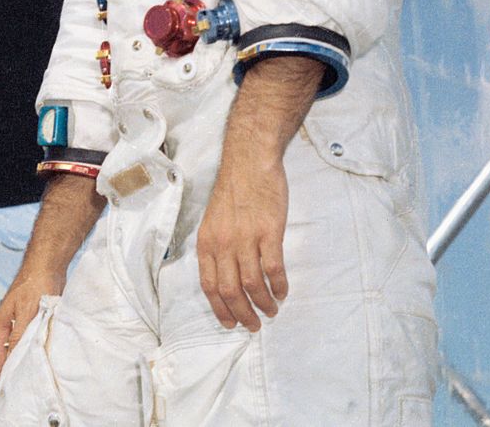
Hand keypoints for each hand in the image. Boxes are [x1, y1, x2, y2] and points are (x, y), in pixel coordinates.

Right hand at [0, 266, 61, 388]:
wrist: (46, 263)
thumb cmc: (35, 283)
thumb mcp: (27, 311)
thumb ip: (20, 334)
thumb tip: (14, 357)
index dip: (0, 377)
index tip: (0, 395)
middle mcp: (5, 326)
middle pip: (5, 356)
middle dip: (8, 375)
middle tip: (13, 395)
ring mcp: (16, 323)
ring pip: (16, 350)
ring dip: (20, 364)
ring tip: (24, 384)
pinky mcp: (29, 321)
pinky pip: (27, 343)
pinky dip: (30, 353)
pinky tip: (36, 362)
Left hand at [195, 153, 289, 330]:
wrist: (250, 163)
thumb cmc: (234, 191)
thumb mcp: (213, 221)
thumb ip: (216, 247)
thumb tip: (223, 275)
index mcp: (206, 242)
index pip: (208, 285)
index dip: (219, 308)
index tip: (229, 323)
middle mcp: (223, 244)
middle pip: (230, 291)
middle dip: (242, 314)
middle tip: (253, 326)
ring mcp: (246, 239)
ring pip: (253, 285)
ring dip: (263, 304)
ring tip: (271, 311)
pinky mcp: (269, 233)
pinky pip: (273, 269)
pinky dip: (279, 286)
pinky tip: (283, 292)